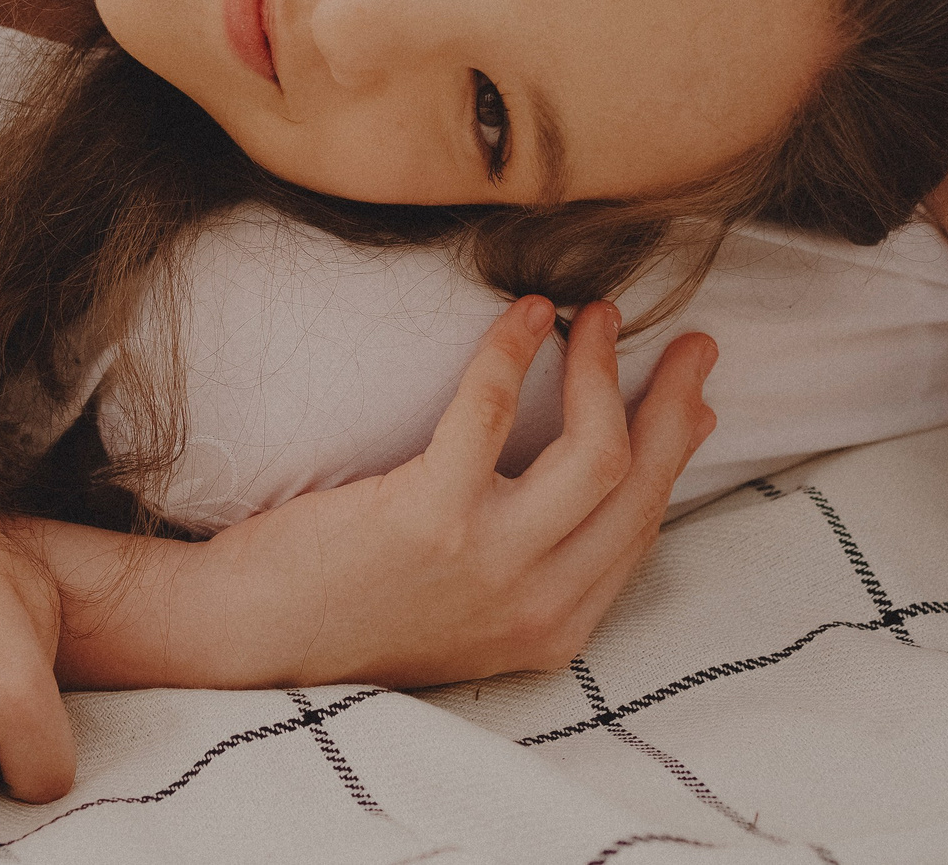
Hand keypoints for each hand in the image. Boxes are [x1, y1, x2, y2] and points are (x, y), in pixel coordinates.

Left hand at [195, 296, 718, 688]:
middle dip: (675, 402)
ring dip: (603, 368)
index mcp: (553, 626)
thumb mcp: (472, 600)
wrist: (252, 634)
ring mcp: (487, 563)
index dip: (677, 451)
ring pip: (596, 450)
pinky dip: (513, 350)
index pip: (644, 526)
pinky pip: (493, 412)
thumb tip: (619, 467)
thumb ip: (543, 551)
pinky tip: (524, 313)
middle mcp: (534, 603)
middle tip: (691, 342)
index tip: (695, 396)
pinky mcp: (429, 516)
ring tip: (595, 314)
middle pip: (640, 483)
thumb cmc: (356, 604)